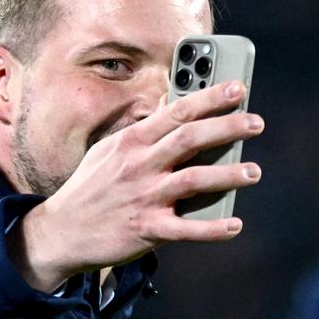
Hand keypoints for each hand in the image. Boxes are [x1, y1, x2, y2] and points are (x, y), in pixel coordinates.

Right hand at [10, 81, 263, 289]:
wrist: (61, 231)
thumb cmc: (92, 187)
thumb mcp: (110, 150)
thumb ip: (143, 128)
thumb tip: (169, 102)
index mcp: (132, 141)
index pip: (176, 112)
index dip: (209, 98)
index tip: (237, 88)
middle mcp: (139, 165)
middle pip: (189, 139)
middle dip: (227, 128)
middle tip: (256, 122)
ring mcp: (144, 197)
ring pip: (192, 180)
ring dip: (227, 175)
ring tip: (253, 172)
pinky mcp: (146, 229)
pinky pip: (185, 229)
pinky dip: (212, 229)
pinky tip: (235, 225)